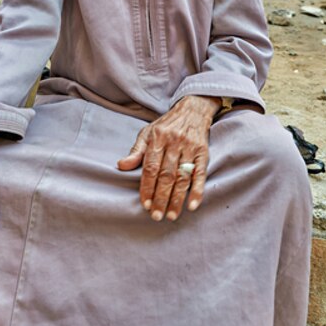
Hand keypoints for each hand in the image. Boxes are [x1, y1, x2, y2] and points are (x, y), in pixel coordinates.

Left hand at [117, 95, 220, 221]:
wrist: (192, 110)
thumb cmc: (166, 125)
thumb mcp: (147, 133)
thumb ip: (136, 151)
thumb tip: (121, 165)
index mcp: (157, 138)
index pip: (151, 167)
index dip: (147, 187)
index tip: (145, 204)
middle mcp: (174, 143)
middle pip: (167, 175)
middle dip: (161, 198)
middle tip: (156, 216)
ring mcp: (190, 148)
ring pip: (183, 177)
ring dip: (177, 199)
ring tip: (171, 215)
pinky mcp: (203, 152)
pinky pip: (200, 174)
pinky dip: (197, 191)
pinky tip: (193, 205)